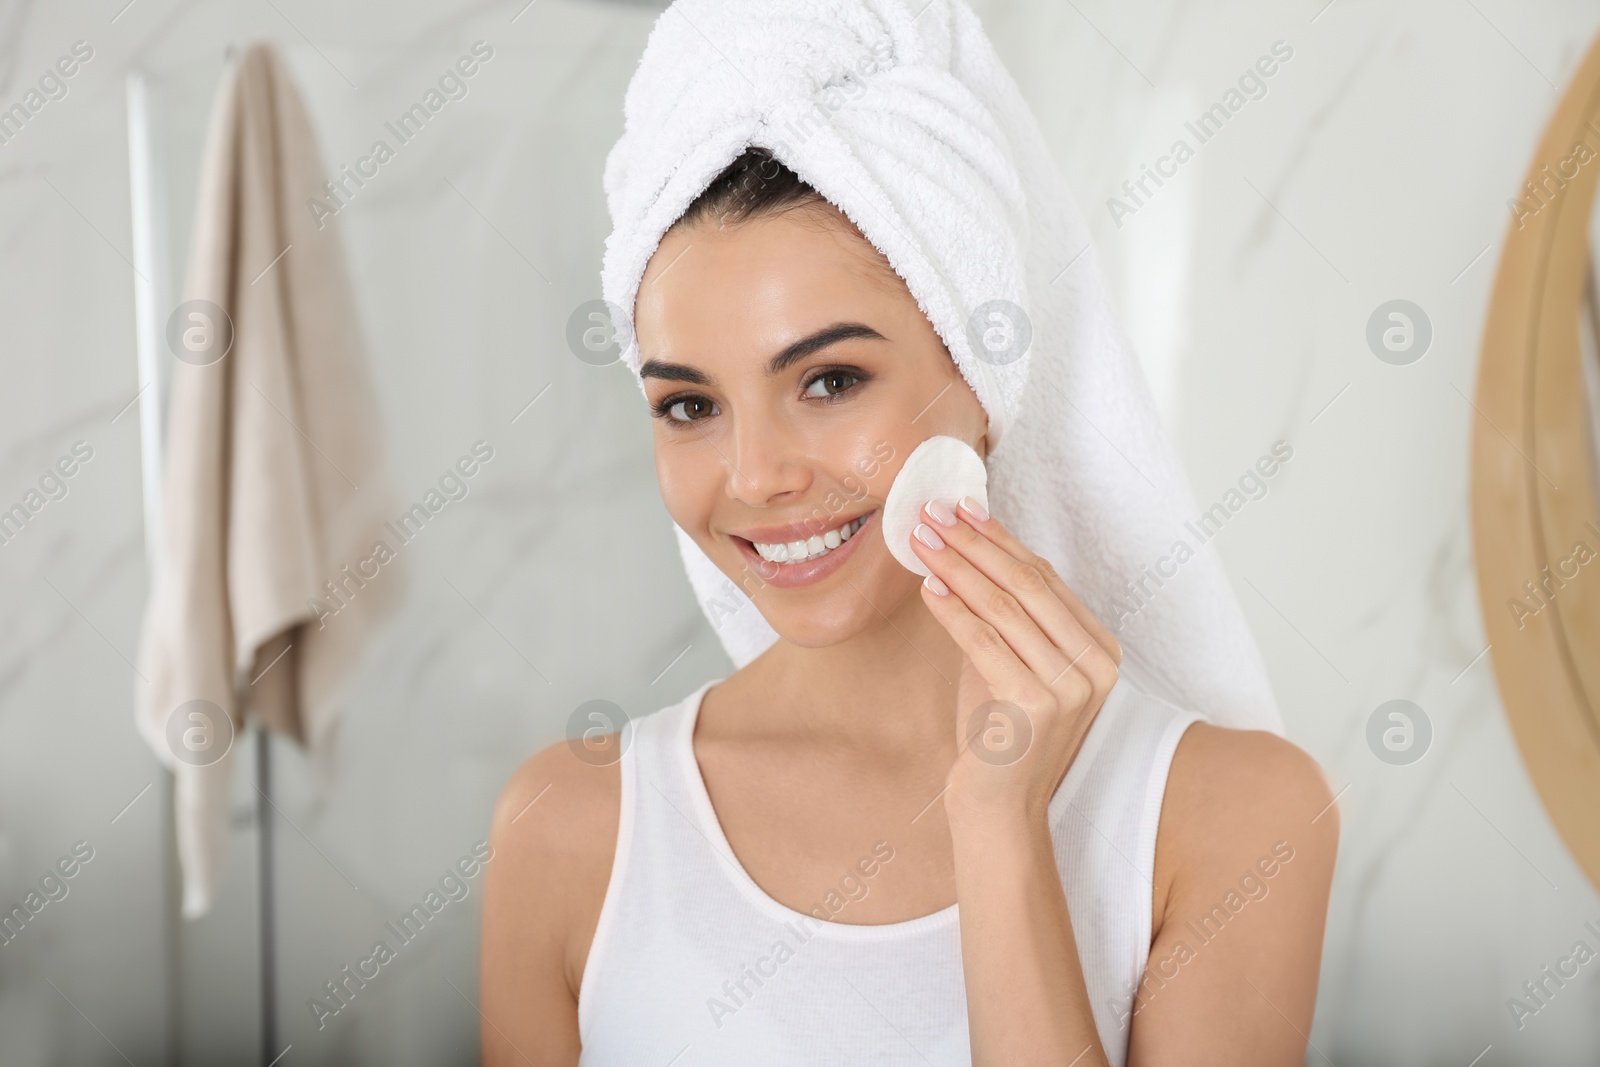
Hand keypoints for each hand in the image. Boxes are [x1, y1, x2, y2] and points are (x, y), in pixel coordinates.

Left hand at [911, 497, 1122, 826]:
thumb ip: (1004, 618)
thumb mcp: (1011, 665)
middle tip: (934, 513)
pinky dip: (953, 611)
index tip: (964, 508)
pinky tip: (928, 588)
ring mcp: (1072, 687)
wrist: (999, 809)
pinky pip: (985, 642)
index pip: (1046, 579)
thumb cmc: (1000, 735)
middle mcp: (1097, 667)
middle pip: (1027, 585)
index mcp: (1102, 652)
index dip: (1002, 540)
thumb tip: (964, 550)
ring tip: (923, 542)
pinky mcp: (1036, 705)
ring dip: (957, 568)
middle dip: (974, 543)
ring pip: (1005, 607)